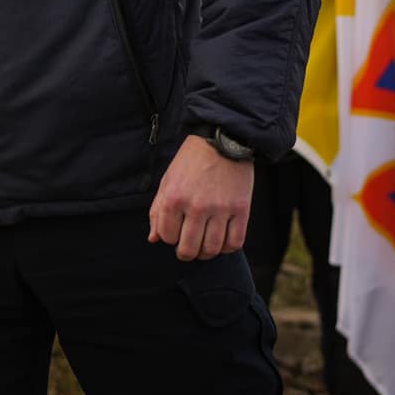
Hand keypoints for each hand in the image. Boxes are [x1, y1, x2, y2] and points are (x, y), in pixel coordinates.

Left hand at [148, 135, 254, 260]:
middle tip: (189, 250)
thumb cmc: (191, 162)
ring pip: (212, 249)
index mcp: (173, 197)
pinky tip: (223, 242)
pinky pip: (235, 242)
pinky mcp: (240, 209)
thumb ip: (158, 210)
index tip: (175, 233)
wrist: (223, 141)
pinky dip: (227, 248)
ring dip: (206, 253)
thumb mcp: (168, 180)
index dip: (169, 238)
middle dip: (186, 253)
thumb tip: (154, 239)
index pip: (167, 236)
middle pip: (189, 248)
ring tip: (205, 248)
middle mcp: (195, 206)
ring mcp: (220, 209)